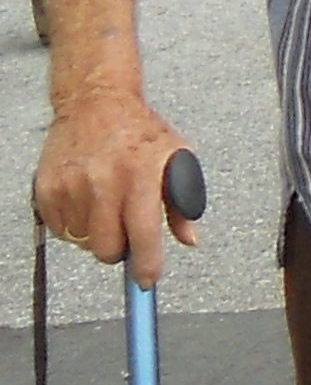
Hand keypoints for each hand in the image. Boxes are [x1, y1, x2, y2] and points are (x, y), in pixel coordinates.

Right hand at [32, 90, 197, 286]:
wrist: (96, 104)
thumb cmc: (141, 132)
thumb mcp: (177, 158)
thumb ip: (184, 203)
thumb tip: (189, 240)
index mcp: (141, 175)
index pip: (143, 233)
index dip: (146, 264)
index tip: (147, 281)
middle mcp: (103, 182)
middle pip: (107, 248)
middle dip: (120, 250)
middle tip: (126, 231)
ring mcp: (71, 186)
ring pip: (83, 242)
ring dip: (97, 234)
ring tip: (107, 204)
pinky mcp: (47, 189)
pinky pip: (61, 231)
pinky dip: (75, 225)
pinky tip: (87, 201)